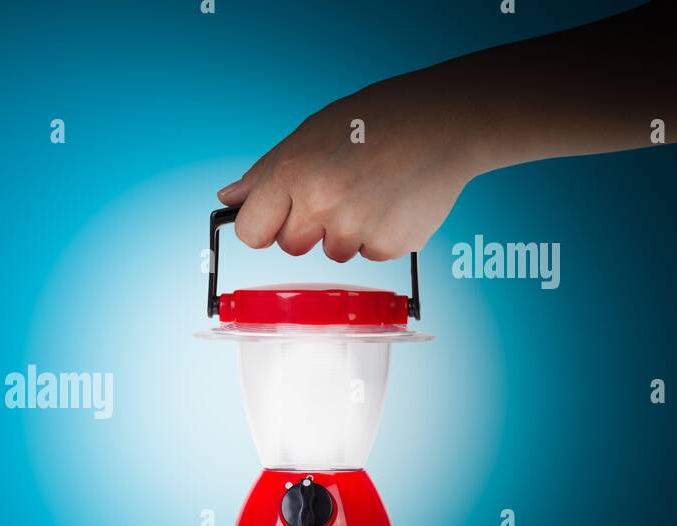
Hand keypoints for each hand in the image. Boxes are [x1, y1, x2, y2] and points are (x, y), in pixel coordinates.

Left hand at [216, 82, 478, 262]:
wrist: (446, 121)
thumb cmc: (376, 121)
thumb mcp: (310, 133)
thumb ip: (266, 173)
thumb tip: (230, 200)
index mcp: (293, 173)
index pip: (251, 232)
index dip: (263, 225)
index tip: (276, 217)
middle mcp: (321, 204)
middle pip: (291, 246)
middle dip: (307, 226)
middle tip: (338, 189)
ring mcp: (357, 229)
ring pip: (332, 252)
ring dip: (346, 231)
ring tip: (370, 189)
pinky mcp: (390, 245)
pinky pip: (369, 253)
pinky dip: (379, 234)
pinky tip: (393, 199)